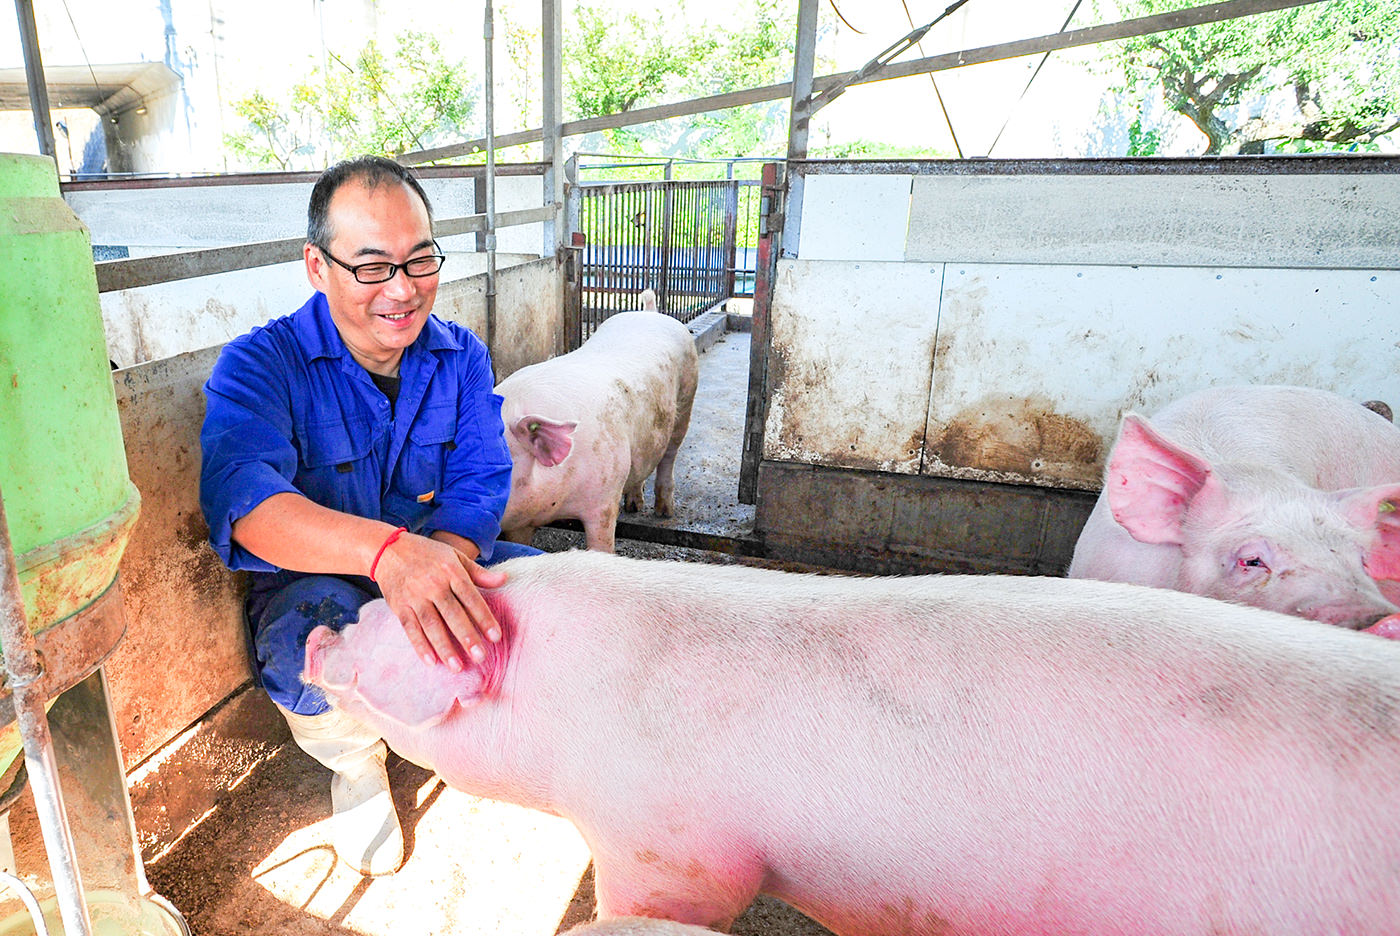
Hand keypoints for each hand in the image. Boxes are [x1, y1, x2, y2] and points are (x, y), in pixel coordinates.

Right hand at [370, 532, 506, 670]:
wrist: (388, 549)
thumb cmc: (428, 554)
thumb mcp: (455, 557)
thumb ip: (479, 573)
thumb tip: (505, 580)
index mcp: (450, 571)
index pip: (471, 597)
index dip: (484, 617)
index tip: (496, 637)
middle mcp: (433, 584)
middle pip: (452, 614)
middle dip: (467, 637)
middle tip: (480, 657)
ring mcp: (414, 596)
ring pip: (431, 625)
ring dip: (444, 647)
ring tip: (457, 667)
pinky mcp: (399, 606)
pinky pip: (410, 628)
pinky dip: (420, 646)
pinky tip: (431, 662)